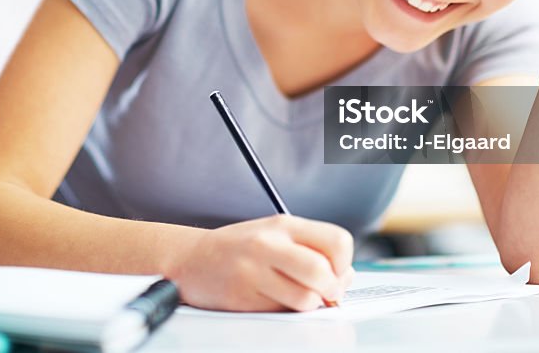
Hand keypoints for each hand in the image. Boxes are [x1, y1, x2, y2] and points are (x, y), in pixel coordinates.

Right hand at [164, 214, 354, 311]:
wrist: (191, 259)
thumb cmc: (240, 248)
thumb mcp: (277, 235)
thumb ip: (313, 250)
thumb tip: (347, 276)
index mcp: (284, 225)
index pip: (337, 241)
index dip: (344, 263)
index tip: (337, 271)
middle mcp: (269, 245)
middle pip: (323, 272)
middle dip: (333, 289)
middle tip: (326, 293)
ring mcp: (254, 271)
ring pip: (306, 299)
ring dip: (308, 304)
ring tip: (294, 296)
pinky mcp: (243, 298)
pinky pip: (281, 313)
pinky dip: (285, 312)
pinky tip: (272, 299)